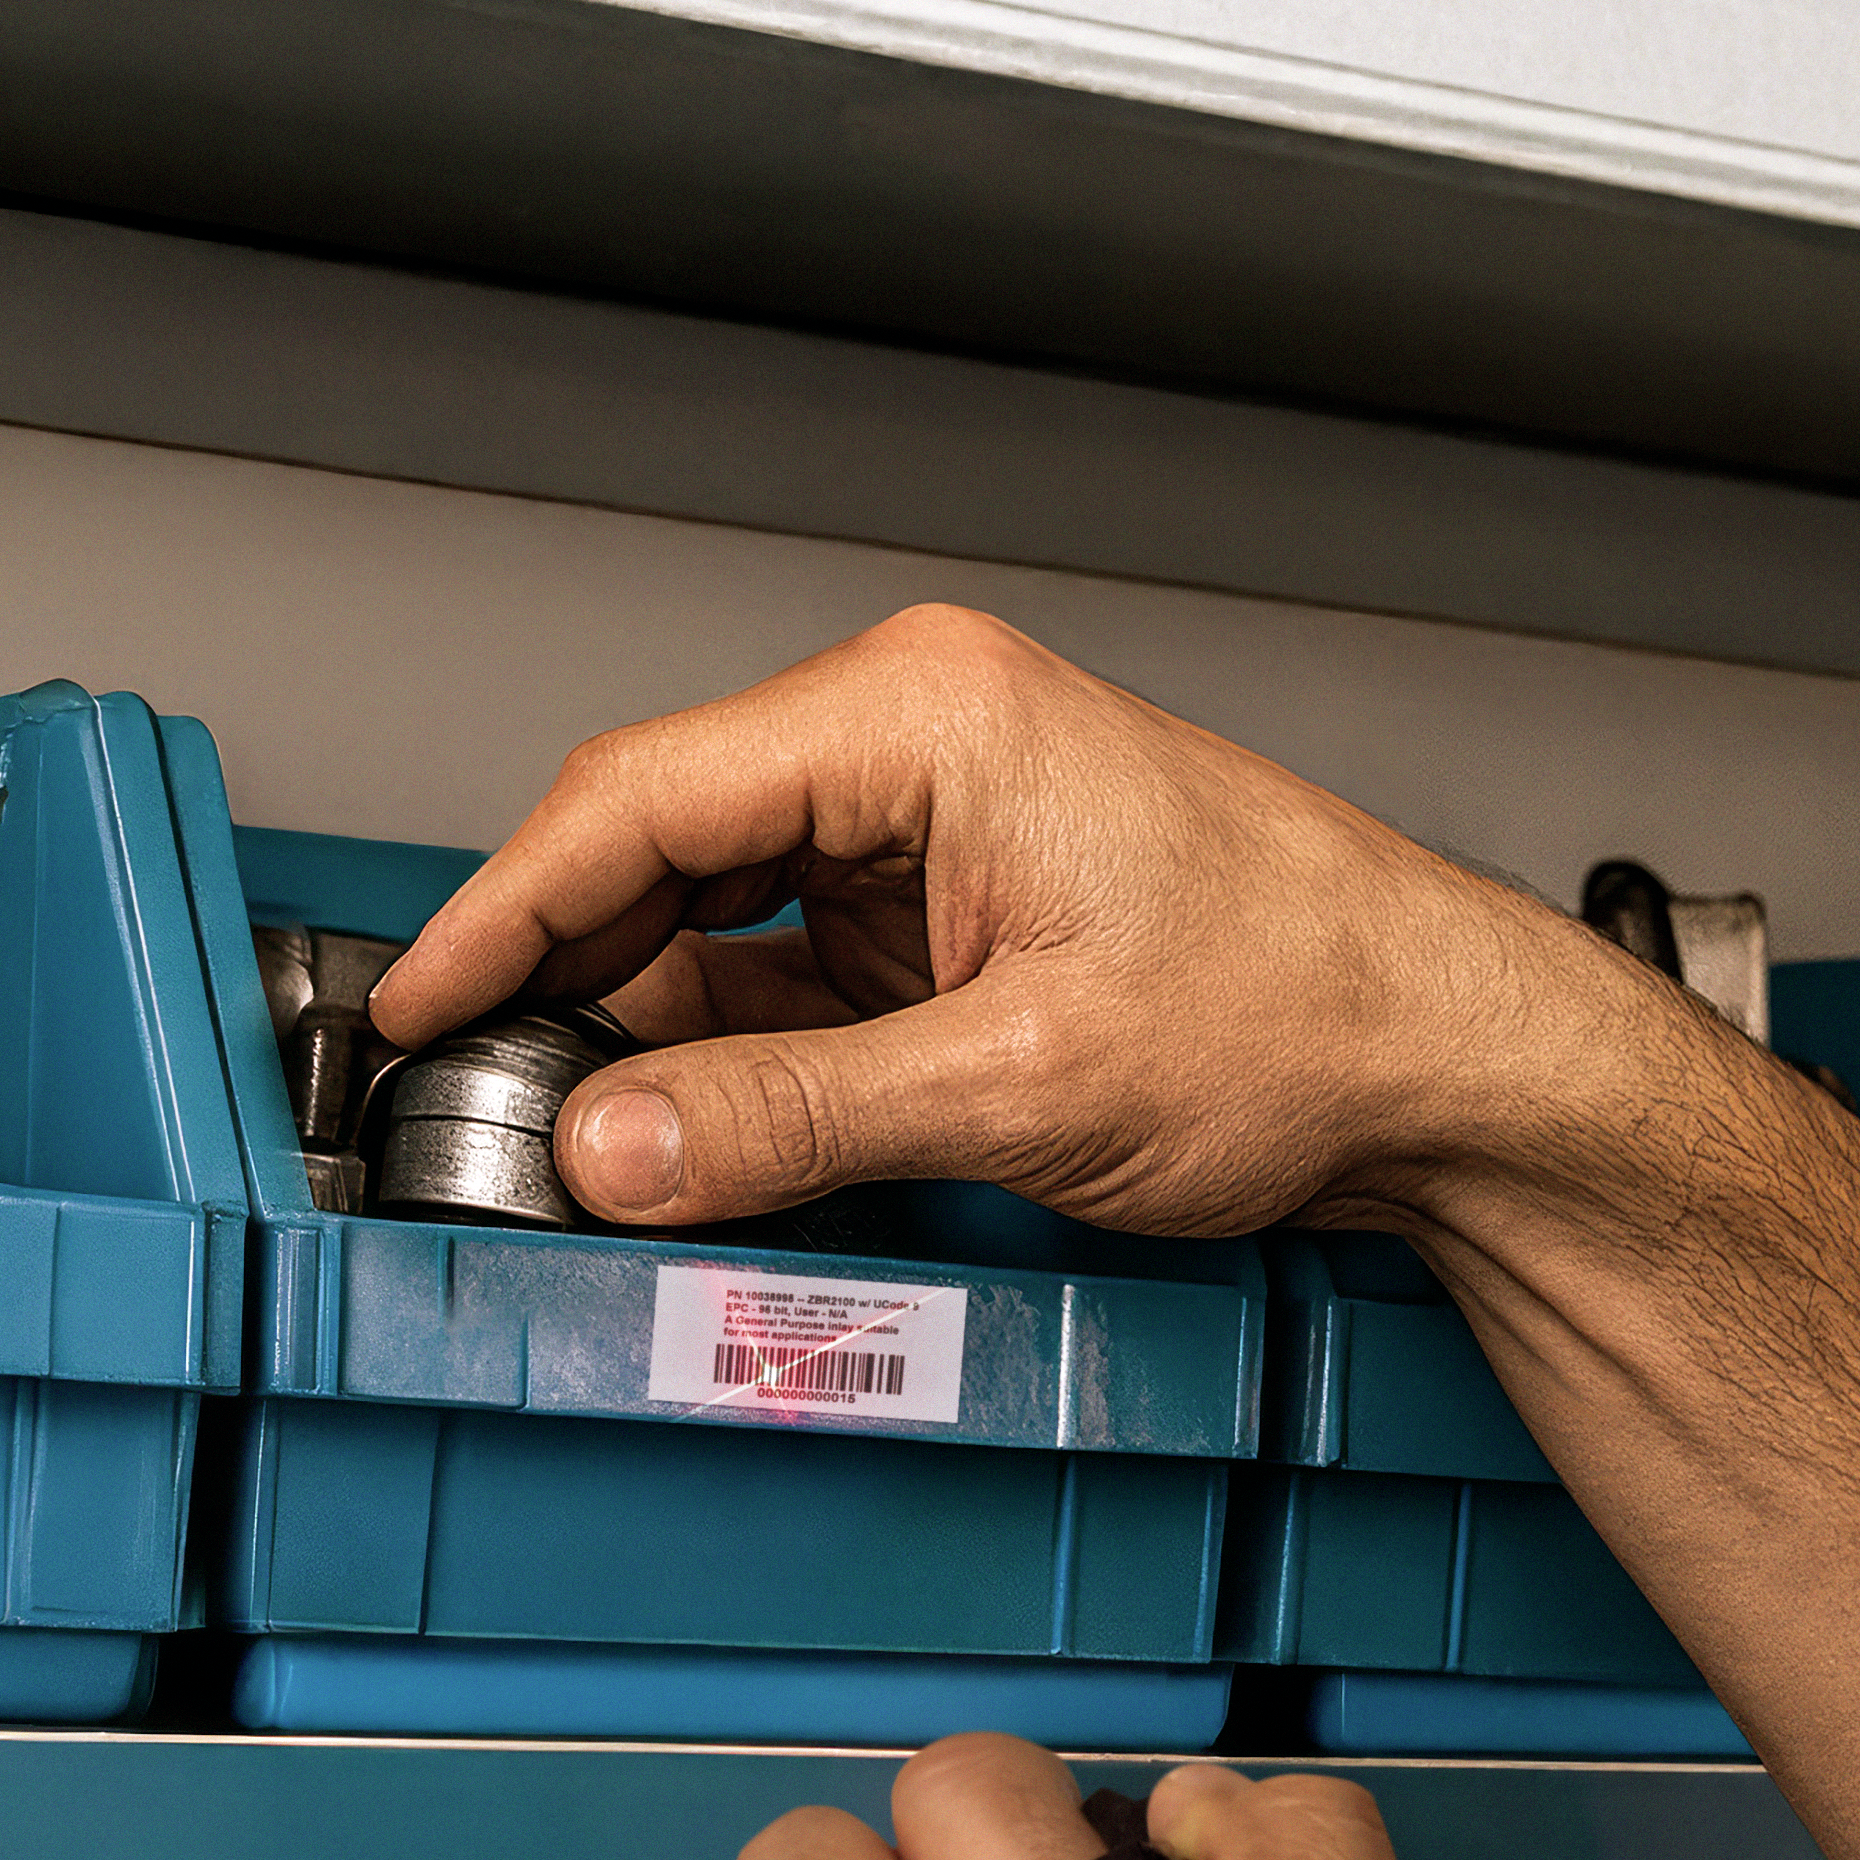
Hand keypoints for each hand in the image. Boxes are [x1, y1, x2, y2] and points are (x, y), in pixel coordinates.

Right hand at [369, 605, 1723, 1238]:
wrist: (1444, 1056)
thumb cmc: (1307, 1008)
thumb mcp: (1025, 1085)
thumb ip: (796, 1115)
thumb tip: (616, 1144)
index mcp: (923, 716)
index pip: (638, 796)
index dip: (503, 911)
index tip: (415, 1006)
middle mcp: (916, 745)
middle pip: (658, 850)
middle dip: (562, 978)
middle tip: (470, 1102)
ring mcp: (933, 832)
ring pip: (715, 924)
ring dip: (645, 1031)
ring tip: (568, 1142)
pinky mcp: (953, 918)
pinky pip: (789, 977)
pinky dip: (729, 1057)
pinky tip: (685, 1137)